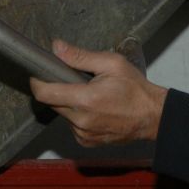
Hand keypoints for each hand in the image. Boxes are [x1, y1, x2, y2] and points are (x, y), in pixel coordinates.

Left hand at [30, 40, 168, 146]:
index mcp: (86, 99)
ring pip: (63, 114)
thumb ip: (80, 57)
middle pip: (53, 103)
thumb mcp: (111, 64)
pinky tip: (95, 110)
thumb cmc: (135, 90)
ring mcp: (83, 133)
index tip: (38, 75)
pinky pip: (73, 126)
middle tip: (75, 81)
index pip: (45, 94)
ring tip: (91, 96)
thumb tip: (57, 48)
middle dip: (58, 90)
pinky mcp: (86, 141)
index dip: (37, 83)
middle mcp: (82, 120)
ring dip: (70, 104)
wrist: (151, 117)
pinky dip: (78, 117)